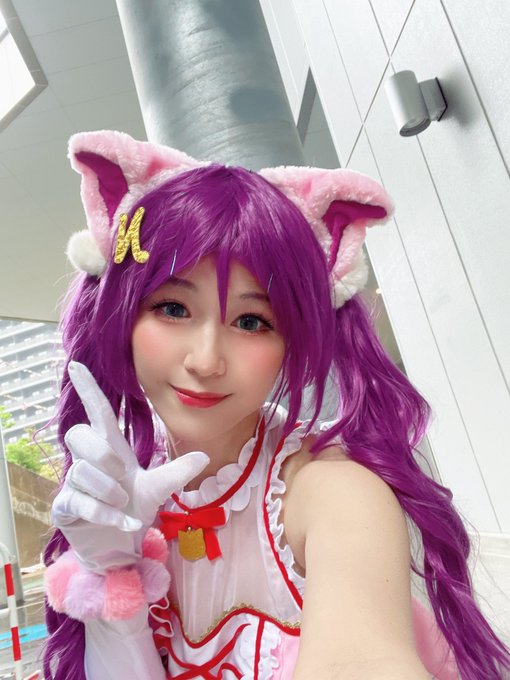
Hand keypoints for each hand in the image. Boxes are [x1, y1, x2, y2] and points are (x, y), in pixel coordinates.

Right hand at [51, 361, 208, 573]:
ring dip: (110, 493)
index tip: (77, 364)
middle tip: (123, 480)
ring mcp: (74, 481)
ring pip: (81, 471)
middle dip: (104, 457)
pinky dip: (106, 515)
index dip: (88, 389)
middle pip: (79, 434)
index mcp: (111, 446)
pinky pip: (79, 501)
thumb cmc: (134, 506)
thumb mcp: (158, 488)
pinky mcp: (65, 505)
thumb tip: (204, 456)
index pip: (97, 411)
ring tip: (123, 505)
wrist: (119, 543)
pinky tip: (125, 524)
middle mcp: (89, 459)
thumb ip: (177, 473)